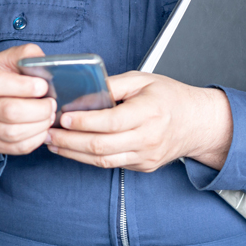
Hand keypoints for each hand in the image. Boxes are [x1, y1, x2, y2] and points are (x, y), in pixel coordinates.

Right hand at [0, 44, 56, 158]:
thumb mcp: (7, 58)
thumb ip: (27, 54)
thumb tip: (47, 64)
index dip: (25, 86)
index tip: (43, 86)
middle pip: (10, 112)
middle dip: (39, 109)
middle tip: (51, 104)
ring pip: (13, 133)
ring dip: (39, 126)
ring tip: (49, 115)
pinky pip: (16, 148)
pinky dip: (35, 139)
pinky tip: (42, 128)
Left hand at [46, 71, 231, 172]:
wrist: (197, 123)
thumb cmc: (170, 96)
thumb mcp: (144, 79)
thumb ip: (115, 84)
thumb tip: (86, 88)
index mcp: (149, 112)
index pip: (111, 122)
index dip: (85, 121)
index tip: (64, 116)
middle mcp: (147, 138)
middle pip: (101, 145)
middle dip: (70, 141)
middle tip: (48, 132)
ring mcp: (145, 156)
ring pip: (103, 160)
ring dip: (73, 154)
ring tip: (53, 143)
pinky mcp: (142, 166)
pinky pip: (111, 164)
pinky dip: (89, 158)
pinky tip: (73, 149)